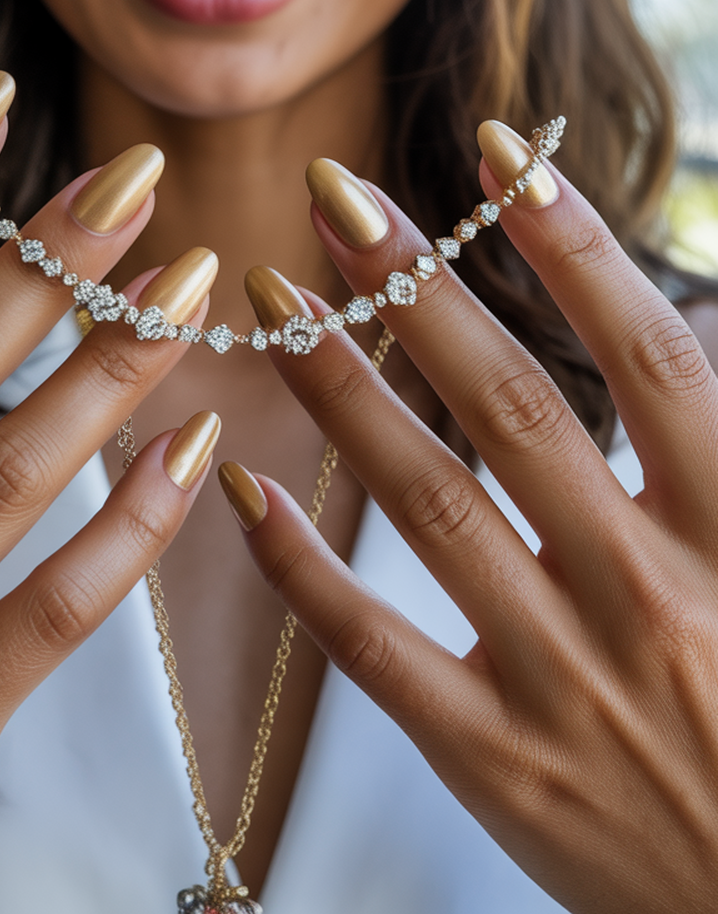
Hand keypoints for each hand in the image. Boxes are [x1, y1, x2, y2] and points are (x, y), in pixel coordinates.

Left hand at [228, 125, 717, 913]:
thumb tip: (687, 322)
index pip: (646, 358)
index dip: (572, 245)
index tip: (497, 153)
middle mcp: (645, 592)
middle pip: (515, 408)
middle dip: (418, 289)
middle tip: (333, 196)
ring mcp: (562, 680)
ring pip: (430, 505)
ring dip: (344, 391)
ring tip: (273, 301)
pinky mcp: (494, 761)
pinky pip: (376, 650)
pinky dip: (302, 570)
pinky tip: (241, 489)